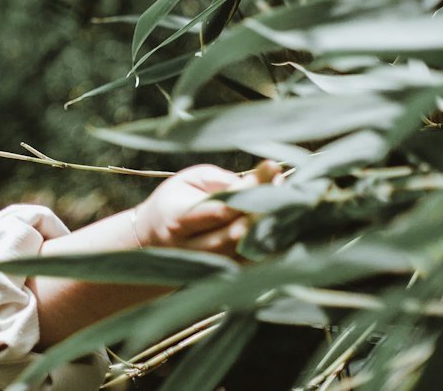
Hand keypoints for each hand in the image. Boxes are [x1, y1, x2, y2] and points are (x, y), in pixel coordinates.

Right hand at [132, 161, 279, 255]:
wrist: (151, 242)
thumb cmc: (172, 202)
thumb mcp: (186, 180)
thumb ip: (220, 181)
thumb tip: (256, 184)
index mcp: (178, 221)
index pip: (221, 209)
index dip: (249, 190)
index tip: (271, 167)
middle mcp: (192, 249)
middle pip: (237, 234)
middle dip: (264, 209)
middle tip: (286, 185)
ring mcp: (209, 267)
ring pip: (248, 252)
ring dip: (272, 227)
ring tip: (290, 201)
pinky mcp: (224, 275)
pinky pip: (253, 263)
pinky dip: (271, 244)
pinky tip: (285, 224)